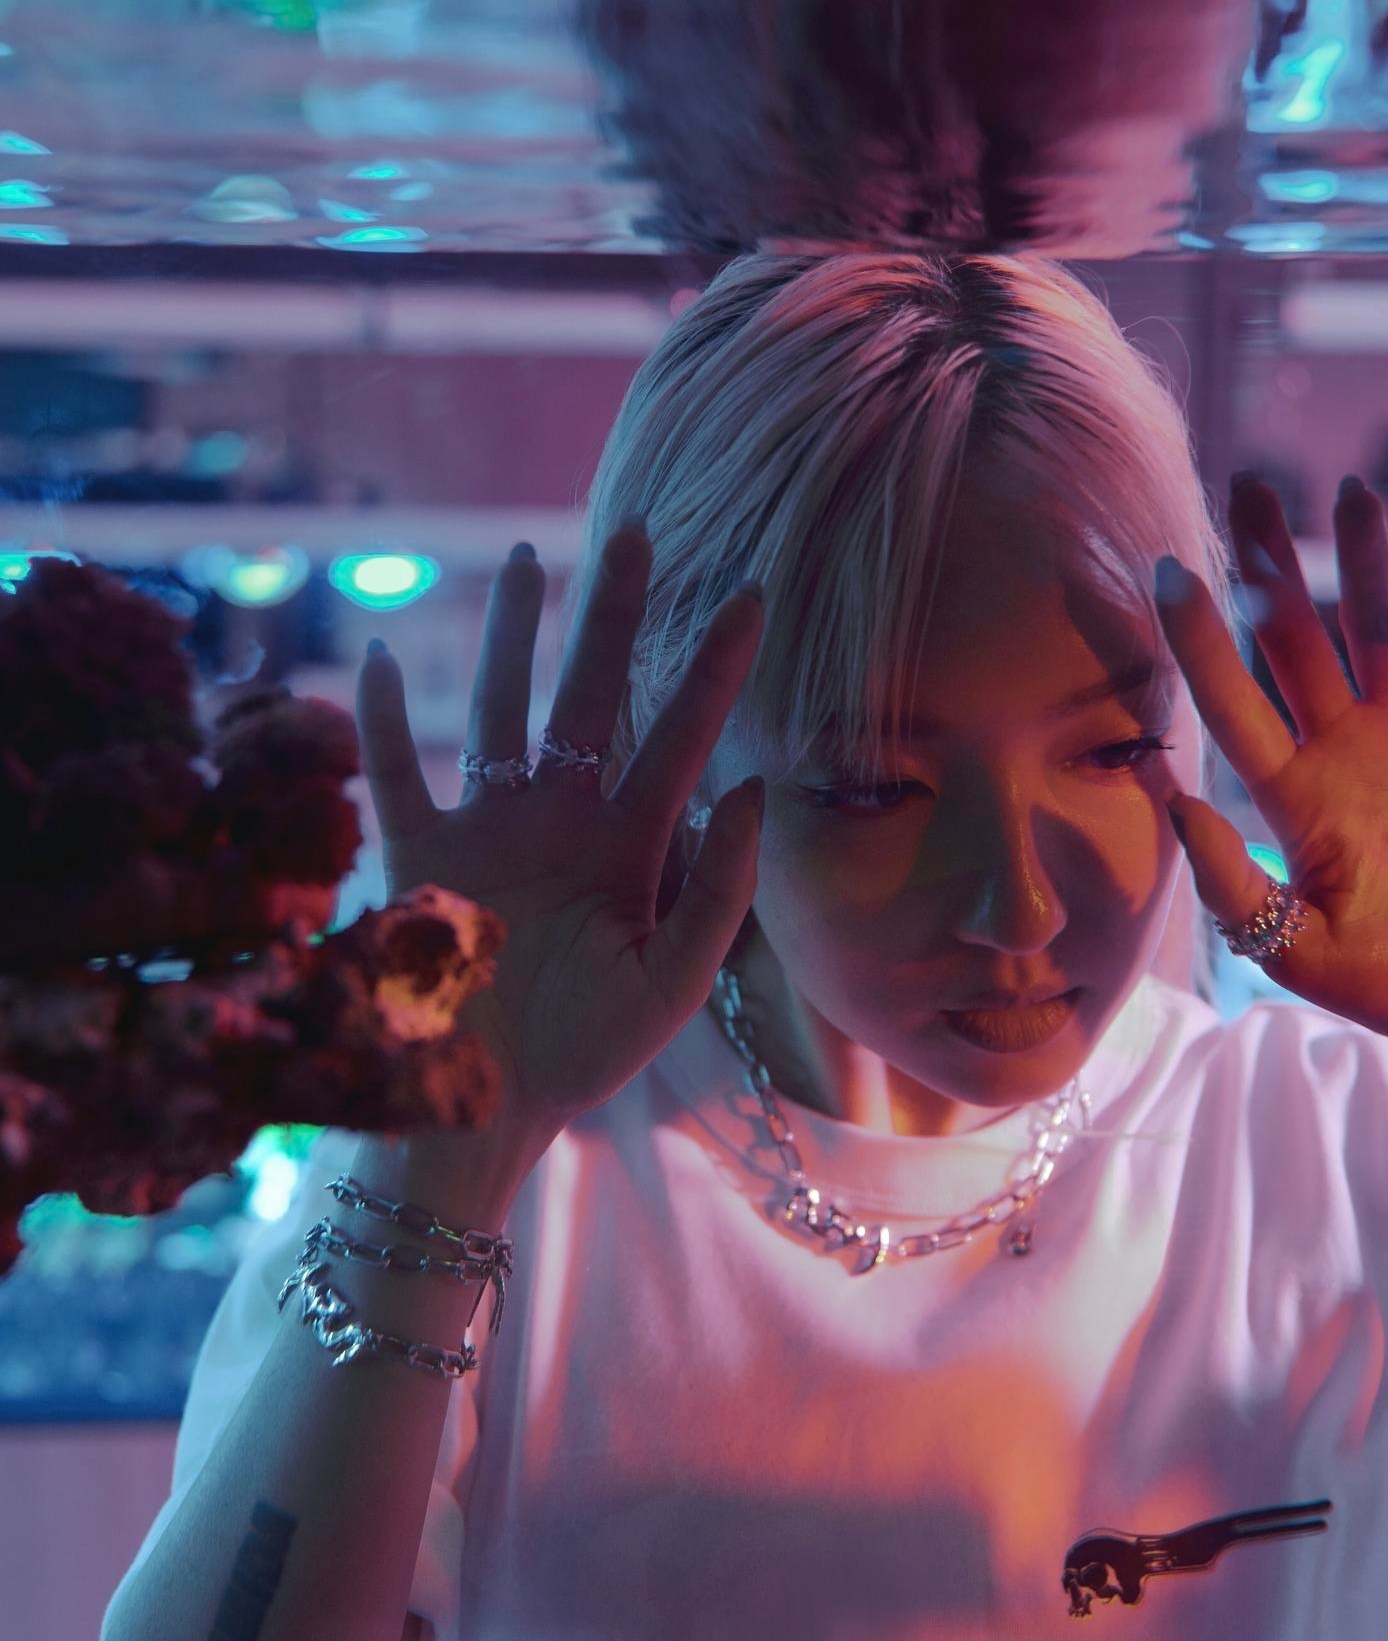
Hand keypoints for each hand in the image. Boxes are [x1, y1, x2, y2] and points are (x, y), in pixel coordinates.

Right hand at [355, 527, 765, 1136]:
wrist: (487, 1107)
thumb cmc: (587, 1054)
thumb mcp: (673, 982)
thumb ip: (718, 893)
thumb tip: (754, 789)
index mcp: (629, 847)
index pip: (681, 738)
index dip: (714, 670)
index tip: (751, 596)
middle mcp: (561, 820)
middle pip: (591, 696)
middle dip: (613, 617)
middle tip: (637, 533)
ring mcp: (488, 829)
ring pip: (499, 709)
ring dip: (509, 636)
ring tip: (524, 557)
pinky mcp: (416, 857)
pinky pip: (397, 774)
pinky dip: (384, 722)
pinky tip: (380, 657)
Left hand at [1153, 473, 1387, 1072]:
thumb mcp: (1297, 949)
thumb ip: (1233, 881)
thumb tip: (1173, 800)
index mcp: (1294, 796)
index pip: (1231, 701)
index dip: (1198, 639)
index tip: (1165, 570)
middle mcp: (1345, 752)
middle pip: (1297, 641)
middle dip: (1274, 567)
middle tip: (1249, 488)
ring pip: (1381, 631)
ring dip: (1365, 564)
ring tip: (1349, 490)